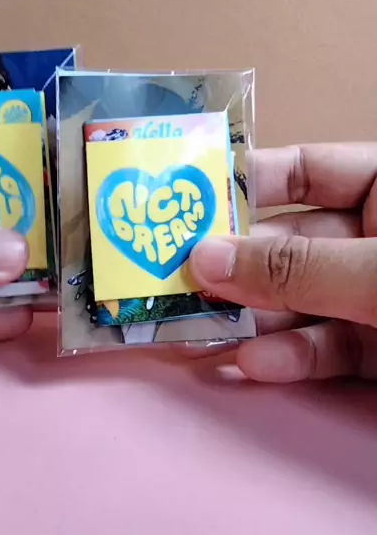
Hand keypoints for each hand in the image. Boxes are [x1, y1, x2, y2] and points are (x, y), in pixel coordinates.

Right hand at [190, 143, 376, 382]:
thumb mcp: (374, 271)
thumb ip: (296, 267)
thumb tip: (205, 258)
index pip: (306, 172)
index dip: (247, 185)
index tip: (187, 205)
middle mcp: (375, 238)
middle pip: (293, 243)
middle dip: (237, 266)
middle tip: (176, 281)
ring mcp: (376, 294)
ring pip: (303, 300)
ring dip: (254, 319)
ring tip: (198, 330)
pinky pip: (332, 347)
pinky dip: (295, 357)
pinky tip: (254, 363)